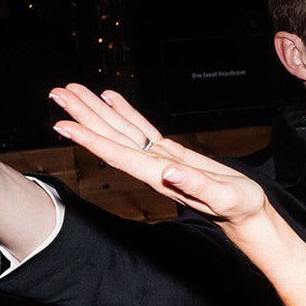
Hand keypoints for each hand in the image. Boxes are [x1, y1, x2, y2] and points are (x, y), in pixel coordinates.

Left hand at [49, 86, 271, 231]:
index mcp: (161, 177)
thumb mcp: (224, 197)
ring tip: (73, 90)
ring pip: (122, 130)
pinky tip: (111, 98)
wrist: (247, 215)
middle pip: (111, 137)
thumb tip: (170, 171)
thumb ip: (197, 185)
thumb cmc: (239, 208)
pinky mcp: (171, 154)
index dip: (90, 139)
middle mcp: (153, 168)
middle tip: (57, 92)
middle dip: (84, 115)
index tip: (63, 125)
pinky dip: (125, 113)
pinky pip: (142, 130)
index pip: (118, 154)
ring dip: (97, 110)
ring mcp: (160, 160)